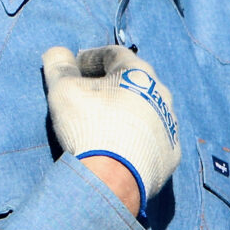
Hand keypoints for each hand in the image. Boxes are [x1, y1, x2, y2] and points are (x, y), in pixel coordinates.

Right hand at [41, 45, 179, 214]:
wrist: (114, 177)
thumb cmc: (89, 125)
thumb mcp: (63, 90)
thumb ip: (59, 65)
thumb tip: (57, 52)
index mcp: (138, 72)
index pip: (112, 54)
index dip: (90, 58)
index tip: (75, 67)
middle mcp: (161, 93)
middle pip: (133, 82)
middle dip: (112, 85)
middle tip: (90, 96)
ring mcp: (169, 124)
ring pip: (147, 110)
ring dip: (129, 112)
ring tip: (107, 125)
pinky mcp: (172, 153)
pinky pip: (154, 139)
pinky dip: (139, 139)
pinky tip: (124, 149)